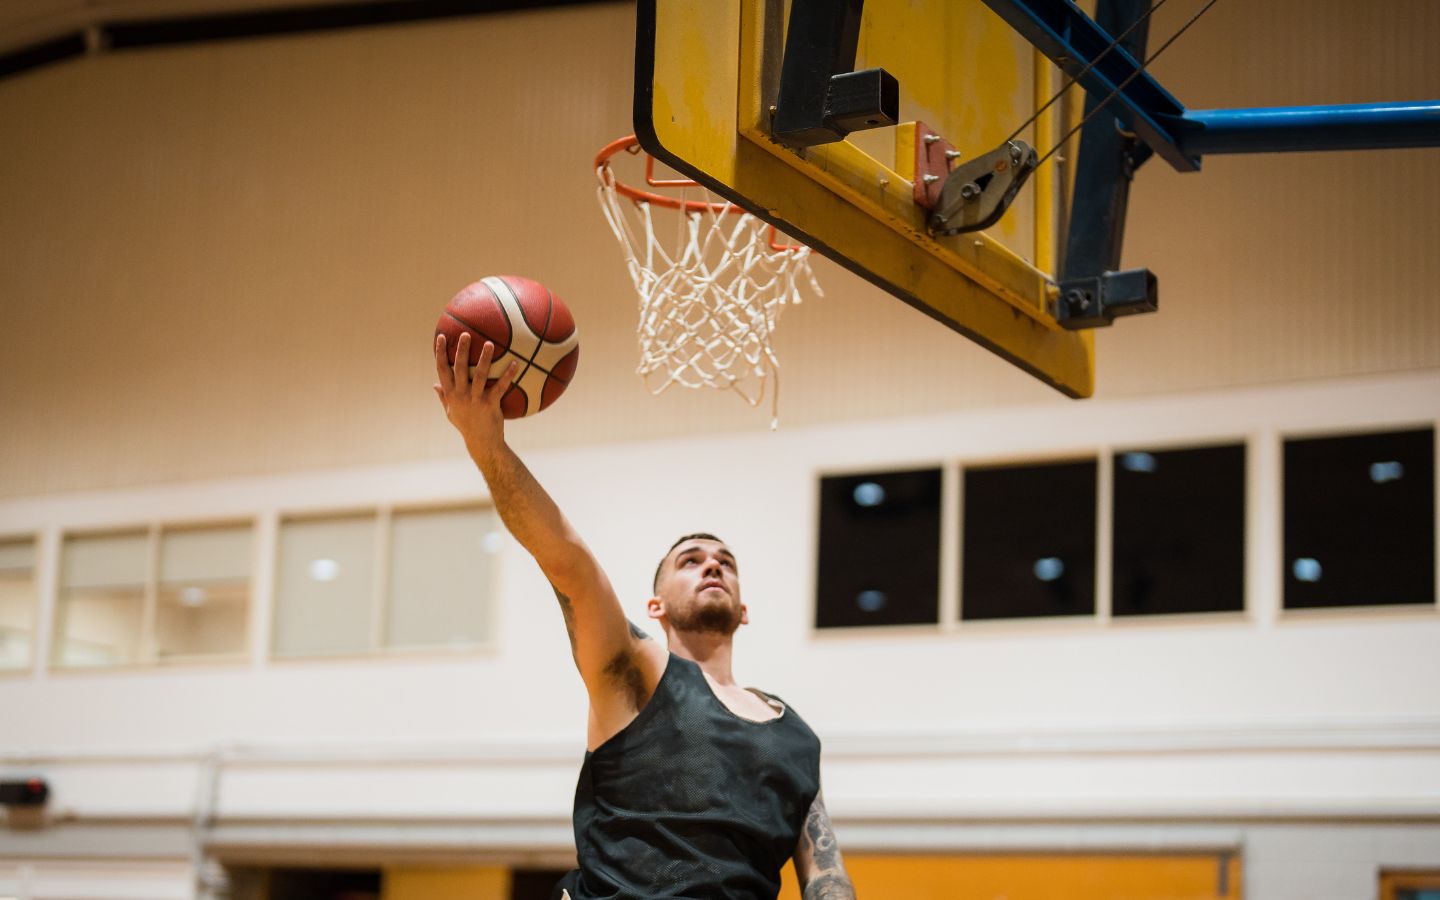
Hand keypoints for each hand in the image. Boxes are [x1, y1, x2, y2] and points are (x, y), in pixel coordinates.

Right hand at [433, 332, 519, 452]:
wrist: (481, 442)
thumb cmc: (466, 425)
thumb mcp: (451, 413)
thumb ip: (443, 397)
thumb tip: (434, 384)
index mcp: (451, 394)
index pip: (442, 370)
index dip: (440, 353)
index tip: (441, 337)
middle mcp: (461, 395)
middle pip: (459, 368)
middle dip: (461, 350)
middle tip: (465, 334)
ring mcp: (476, 399)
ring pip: (479, 375)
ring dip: (484, 358)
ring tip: (489, 344)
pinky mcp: (491, 404)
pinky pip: (500, 387)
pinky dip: (508, 375)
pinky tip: (515, 363)